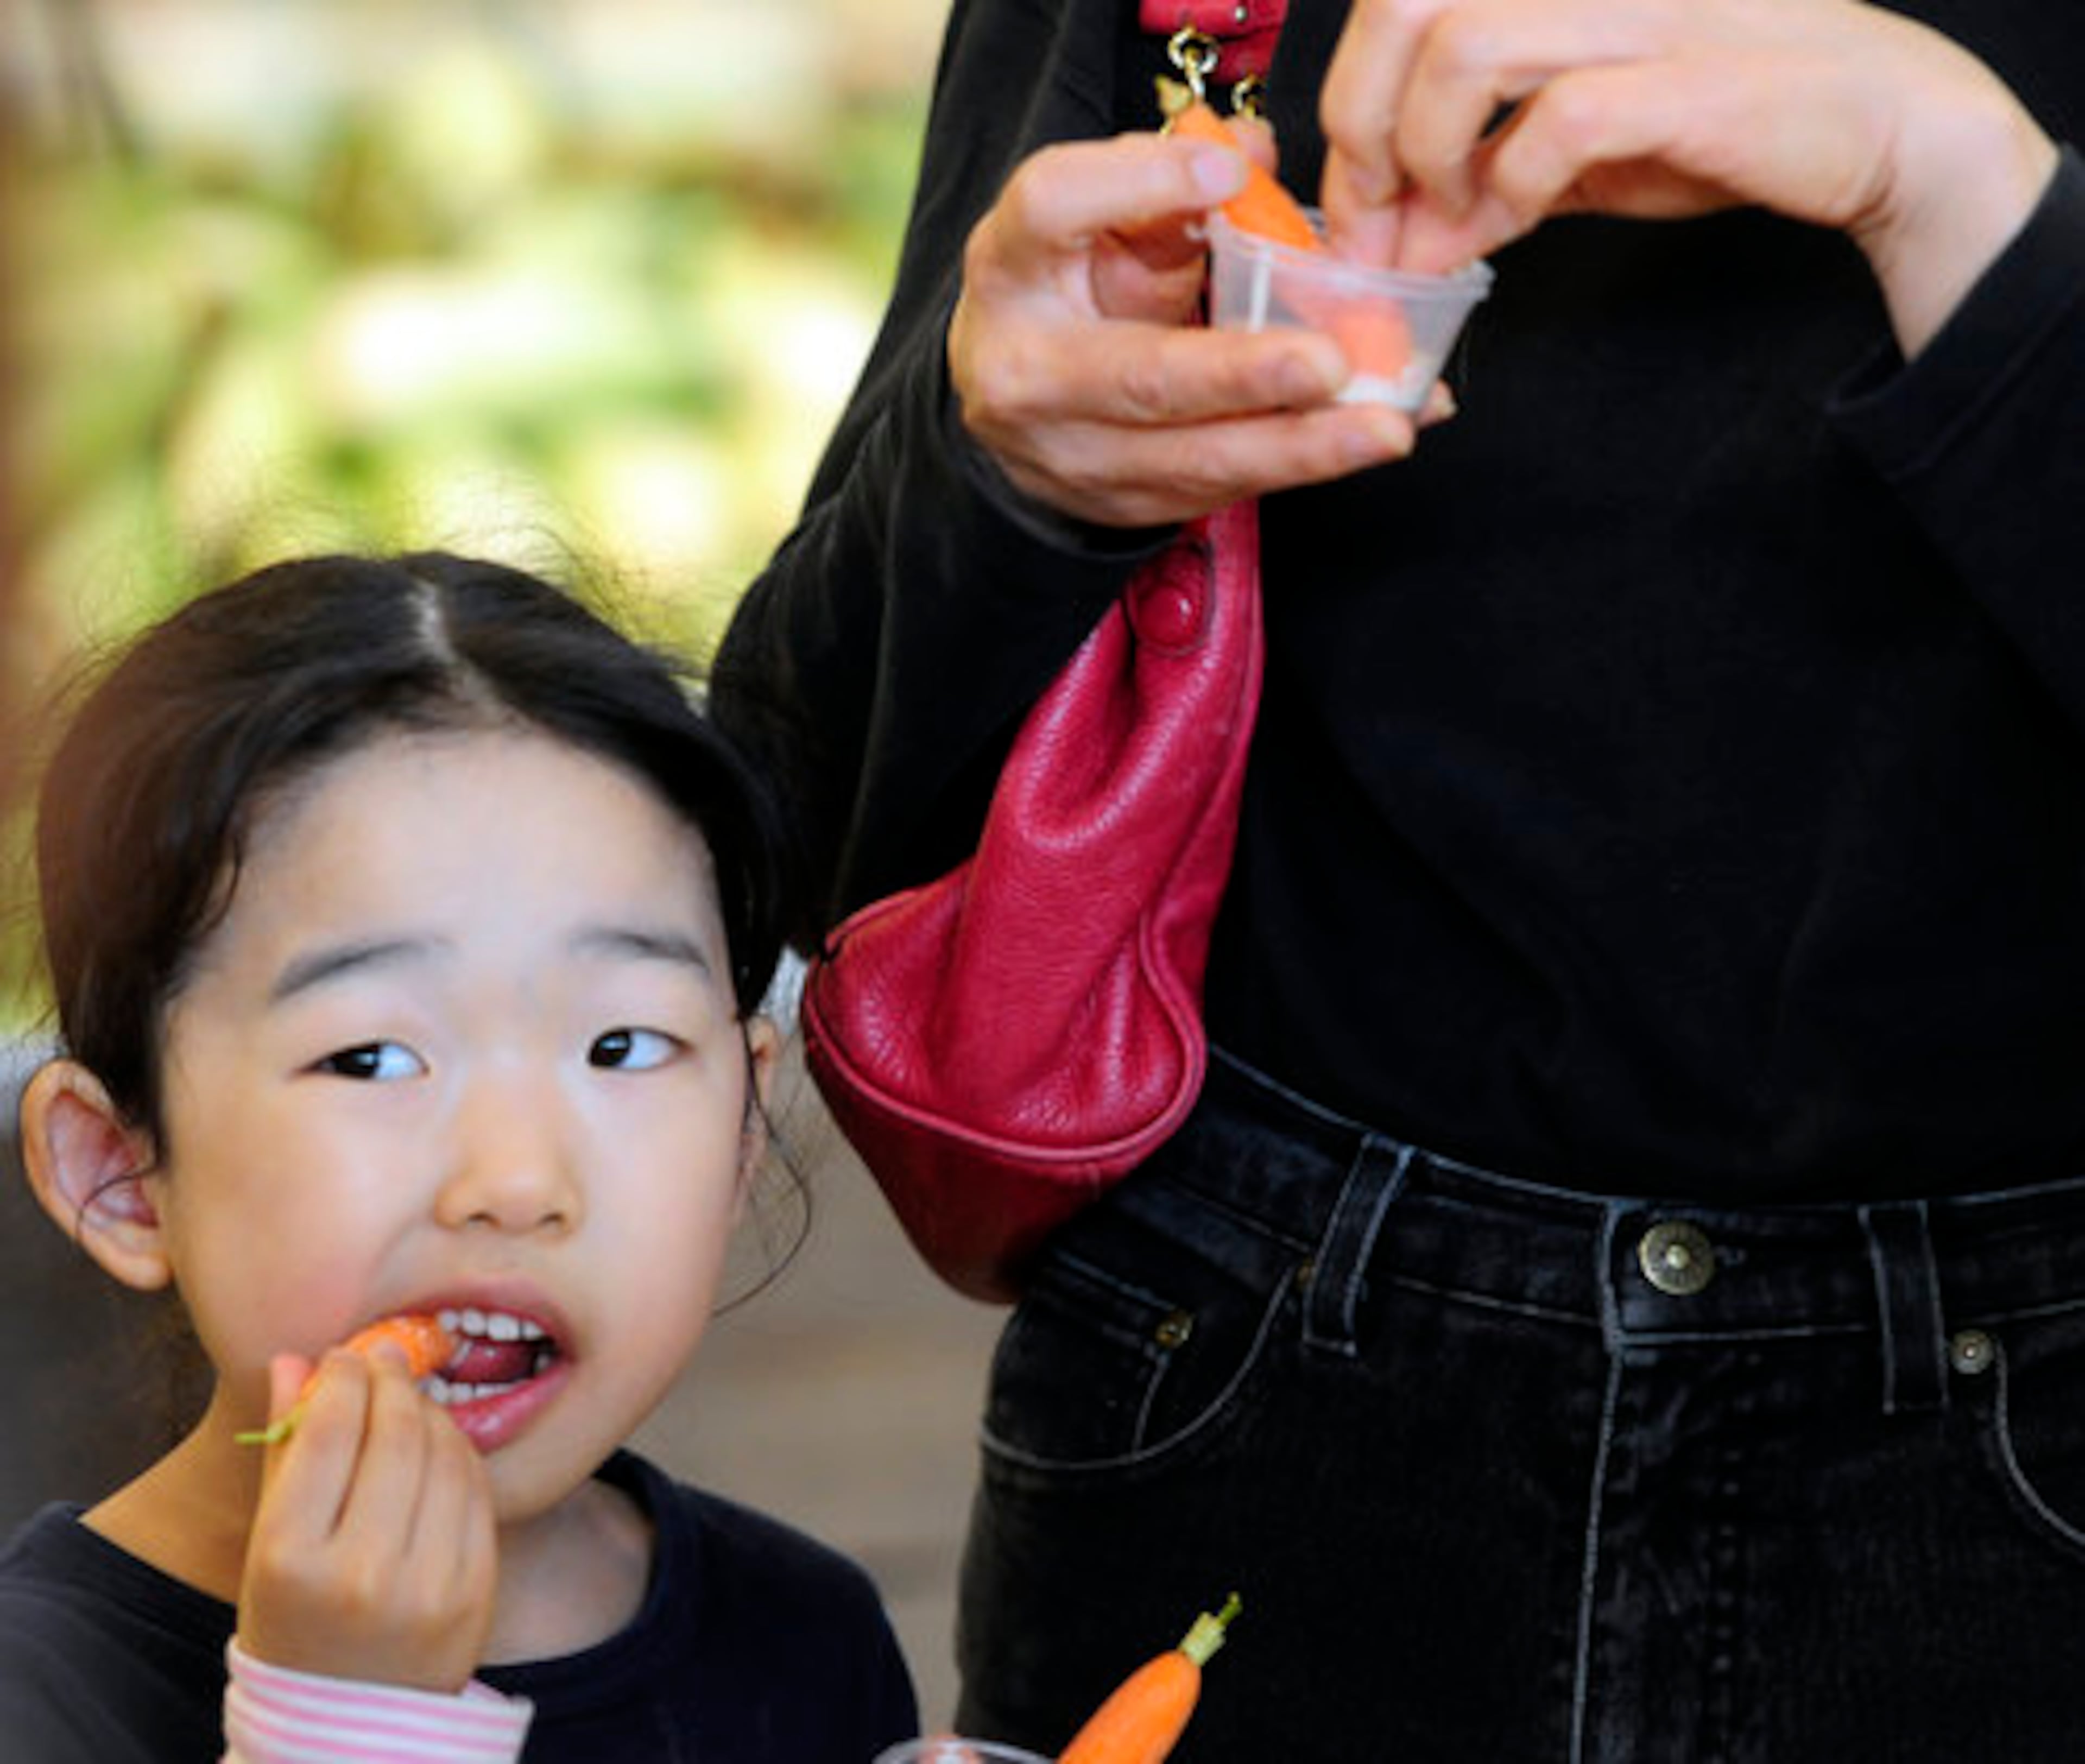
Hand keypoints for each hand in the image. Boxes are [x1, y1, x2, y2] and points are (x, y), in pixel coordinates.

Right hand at [236, 1346, 496, 1692]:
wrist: (349, 1716)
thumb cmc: (298, 1619)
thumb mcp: (270, 1545)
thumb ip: (282, 1450)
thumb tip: (294, 1359)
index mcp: (292, 1560)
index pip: (329, 1435)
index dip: (342, 1378)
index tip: (346, 1355)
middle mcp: (362, 1573)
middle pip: (393, 1436)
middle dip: (392, 1382)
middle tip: (387, 1358)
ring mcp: (427, 1583)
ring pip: (443, 1454)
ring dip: (429, 1410)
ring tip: (410, 1398)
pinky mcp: (475, 1588)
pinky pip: (476, 1490)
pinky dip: (459, 1452)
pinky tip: (441, 1440)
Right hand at [948, 128, 1416, 527]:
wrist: (1011, 401)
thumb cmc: (1066, 286)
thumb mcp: (1096, 220)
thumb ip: (1170, 181)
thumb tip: (1253, 151)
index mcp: (1011, 267)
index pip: (1052, 208)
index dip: (1139, 183)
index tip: (1226, 172)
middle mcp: (1028, 371)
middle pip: (1141, 376)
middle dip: (1243, 375)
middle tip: (1330, 363)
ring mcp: (1076, 455)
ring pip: (1197, 457)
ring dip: (1302, 444)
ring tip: (1386, 425)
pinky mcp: (1125, 506)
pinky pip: (1227, 487)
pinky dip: (1309, 461)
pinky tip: (1376, 433)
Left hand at [1320, 0, 2058, 353]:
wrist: (1880, 127)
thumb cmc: (1725, 127)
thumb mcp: (1579, 158)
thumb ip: (1486, 185)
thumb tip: (1401, 244)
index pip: (1399, 1)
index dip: (1350, 101)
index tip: (1356, 200)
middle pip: (1405, 2)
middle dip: (1362, 124)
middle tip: (1375, 219)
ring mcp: (1633, 13)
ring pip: (1462, 45)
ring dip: (1427, 152)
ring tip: (1445, 223)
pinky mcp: (1681, 76)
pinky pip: (1556, 118)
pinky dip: (1512, 180)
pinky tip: (1517, 217)